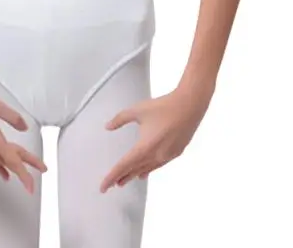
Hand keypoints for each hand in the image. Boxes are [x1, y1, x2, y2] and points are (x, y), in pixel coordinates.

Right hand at [0, 81, 47, 194]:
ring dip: (15, 167)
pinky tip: (3, 173)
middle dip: (26, 167)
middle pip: (11, 161)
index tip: (34, 183)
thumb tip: (24, 127)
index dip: (26, 173)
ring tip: (25, 174)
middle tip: (41, 170)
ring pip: (2, 162)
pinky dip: (0, 168)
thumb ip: (13, 117)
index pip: (15, 161)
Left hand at [99, 78, 214, 192]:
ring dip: (134, 175)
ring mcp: (166, 156)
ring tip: (124, 180)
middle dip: (122, 177)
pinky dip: (148, 170)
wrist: (189, 106)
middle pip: (134, 170)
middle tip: (112, 185)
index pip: (123, 166)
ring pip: (146, 169)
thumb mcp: (137, 111)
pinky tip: (144, 173)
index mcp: (144, 147)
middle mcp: (155, 156)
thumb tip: (108, 126)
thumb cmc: (163, 107)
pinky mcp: (175, 153)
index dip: (111, 177)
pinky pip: (157, 165)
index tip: (103, 187)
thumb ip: (120, 119)